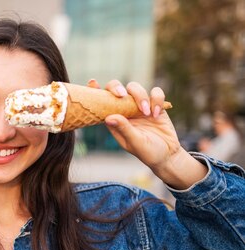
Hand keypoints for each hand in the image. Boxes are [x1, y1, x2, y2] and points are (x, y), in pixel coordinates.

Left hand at [87, 79, 207, 188]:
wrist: (167, 155)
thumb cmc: (147, 152)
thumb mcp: (135, 143)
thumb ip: (124, 129)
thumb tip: (108, 117)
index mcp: (115, 120)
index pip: (102, 103)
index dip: (96, 91)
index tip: (92, 82)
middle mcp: (125, 110)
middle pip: (117, 89)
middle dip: (117, 88)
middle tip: (122, 96)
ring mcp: (140, 106)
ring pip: (135, 88)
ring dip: (140, 97)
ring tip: (146, 113)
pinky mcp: (155, 104)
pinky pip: (155, 92)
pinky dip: (157, 99)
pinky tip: (156, 114)